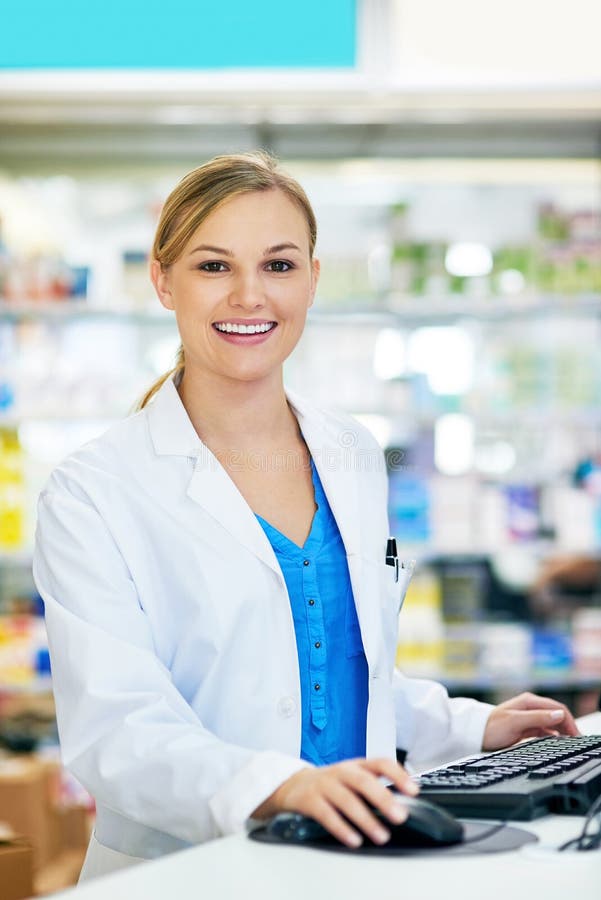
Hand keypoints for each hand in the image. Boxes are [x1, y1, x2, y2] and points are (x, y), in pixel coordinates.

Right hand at [251, 757, 418, 847]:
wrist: (292, 784)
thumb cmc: (330, 783)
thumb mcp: (352, 778)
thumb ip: (374, 786)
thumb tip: (402, 802)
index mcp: (356, 765)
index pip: (380, 762)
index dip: (397, 774)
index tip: (413, 790)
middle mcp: (341, 772)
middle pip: (363, 781)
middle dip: (383, 798)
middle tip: (399, 816)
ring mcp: (324, 784)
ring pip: (346, 799)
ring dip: (366, 819)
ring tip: (381, 836)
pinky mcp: (309, 800)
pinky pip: (327, 814)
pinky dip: (342, 828)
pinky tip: (354, 840)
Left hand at [482, 691, 579, 750]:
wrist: (476, 734)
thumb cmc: (492, 727)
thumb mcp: (516, 722)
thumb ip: (537, 718)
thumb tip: (558, 714)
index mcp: (529, 702)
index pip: (557, 709)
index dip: (568, 721)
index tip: (576, 735)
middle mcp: (531, 707)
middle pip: (556, 716)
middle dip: (568, 727)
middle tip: (576, 742)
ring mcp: (529, 717)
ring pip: (551, 723)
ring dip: (561, 732)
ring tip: (569, 744)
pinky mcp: (526, 727)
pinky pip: (544, 730)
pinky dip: (552, 736)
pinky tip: (557, 743)